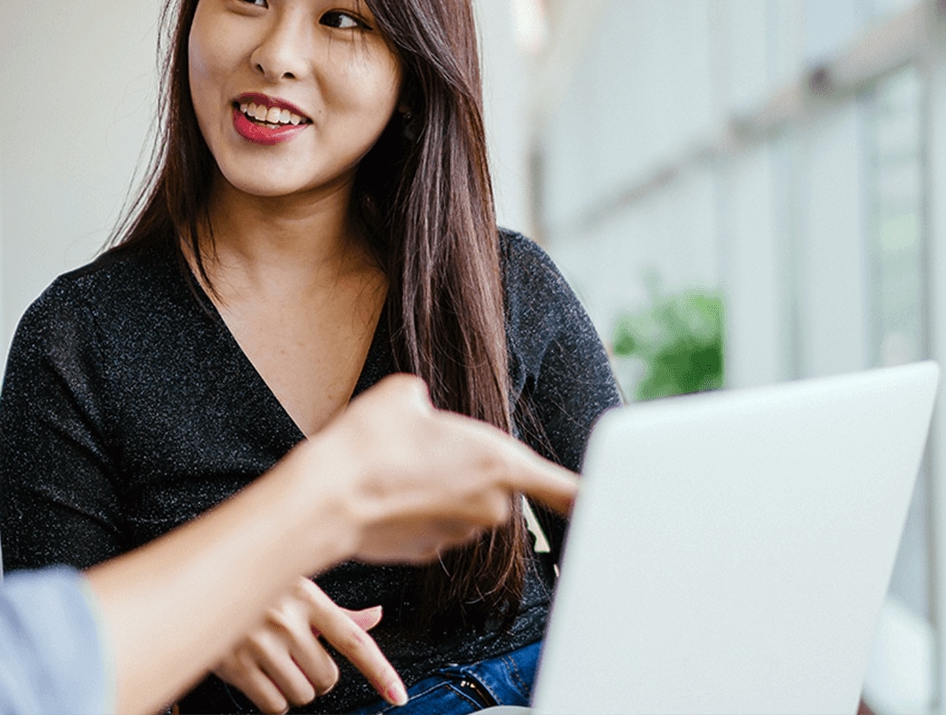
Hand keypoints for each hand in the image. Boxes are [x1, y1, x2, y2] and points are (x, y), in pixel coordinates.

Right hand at [211, 577, 406, 713]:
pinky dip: (273, 698)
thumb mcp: (297, 587)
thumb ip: (336, 611)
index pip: (354, 640)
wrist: (199, 585)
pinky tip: (262, 674)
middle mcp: (286, 620)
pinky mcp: (238, 666)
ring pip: (303, 694)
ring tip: (276, 660)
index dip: (380, 671)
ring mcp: (261, 644)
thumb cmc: (254, 586)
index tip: (397, 694)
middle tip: (297, 656)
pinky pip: (275, 704)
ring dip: (295, 686)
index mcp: (307, 598)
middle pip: (328, 678)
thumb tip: (375, 618)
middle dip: (317, 675)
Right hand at [309, 373, 578, 563]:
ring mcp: (460, 534)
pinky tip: (386, 494)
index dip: (592, 498)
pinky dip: (416, 511)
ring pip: (461, 505)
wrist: (329, 496)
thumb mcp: (405, 393)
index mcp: (500, 463)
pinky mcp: (430, 552)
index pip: (565, 488)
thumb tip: (422, 411)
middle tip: (424, 447)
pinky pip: (435, 525)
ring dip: (439, 489)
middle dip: (467, 468)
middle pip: (496, 485)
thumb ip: (430, 402)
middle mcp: (490, 506)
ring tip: (396, 468)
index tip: (615, 509)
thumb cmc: (371, 441)